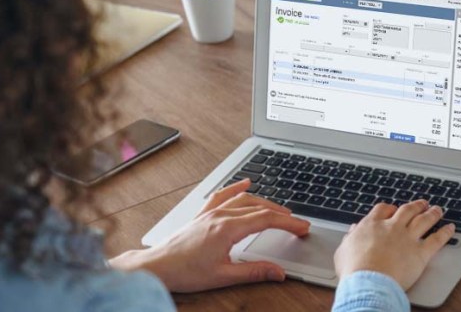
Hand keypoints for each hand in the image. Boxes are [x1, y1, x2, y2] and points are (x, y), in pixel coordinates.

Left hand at [109, 179, 309, 291]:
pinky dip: (236, 188)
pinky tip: (245, 184)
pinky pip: (222, 195)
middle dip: (282, 214)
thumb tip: (278, 272)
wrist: (157, 267)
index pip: (266, 220)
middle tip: (298, 223)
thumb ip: (254, 272)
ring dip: (265, 202)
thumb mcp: (223, 276)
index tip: (302, 227)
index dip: (288, 223)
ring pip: (244, 200)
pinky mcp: (202, 215)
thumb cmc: (184, 272)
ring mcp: (210, 213)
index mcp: (227, 229)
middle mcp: (220, 216)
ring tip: (280, 210)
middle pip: (259, 207)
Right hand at [334, 200, 454, 289]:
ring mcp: (407, 238)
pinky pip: (437, 239)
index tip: (394, 209)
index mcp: (372, 225)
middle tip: (422, 203)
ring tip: (438, 210)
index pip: (383, 209)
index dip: (390, 208)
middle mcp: (392, 227)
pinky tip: (451, 228)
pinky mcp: (420, 253)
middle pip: (407, 210)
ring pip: (424, 220)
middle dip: (416, 205)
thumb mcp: (343, 251)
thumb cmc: (354, 270)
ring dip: (432, 213)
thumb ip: (350, 239)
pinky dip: (445, 233)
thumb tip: (353, 231)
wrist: (368, 282)